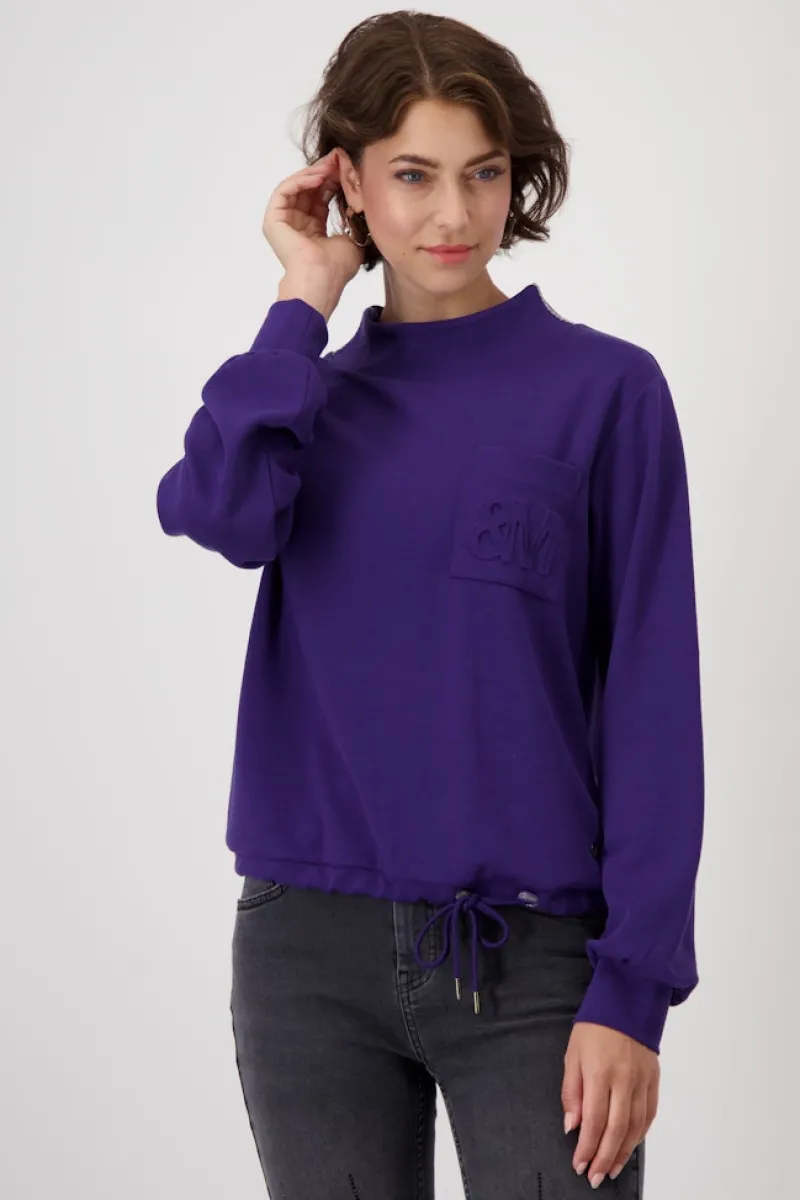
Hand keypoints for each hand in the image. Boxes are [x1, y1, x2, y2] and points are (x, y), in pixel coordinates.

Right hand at [262, 148, 365, 291]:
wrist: (321, 280)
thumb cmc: (337, 268)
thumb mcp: (352, 236)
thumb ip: (352, 215)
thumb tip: (358, 193)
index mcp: (312, 231)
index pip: (321, 198)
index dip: (334, 181)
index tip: (347, 166)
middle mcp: (296, 225)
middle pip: (309, 190)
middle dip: (324, 172)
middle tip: (339, 158)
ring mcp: (283, 222)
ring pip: (297, 187)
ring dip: (314, 173)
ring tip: (331, 164)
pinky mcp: (273, 220)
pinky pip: (285, 191)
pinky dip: (301, 180)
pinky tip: (319, 175)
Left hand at [561, 1022, 658, 1188]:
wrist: (627, 1001)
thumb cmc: (595, 1026)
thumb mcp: (572, 1054)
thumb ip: (572, 1091)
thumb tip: (572, 1125)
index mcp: (600, 1072)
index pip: (594, 1120)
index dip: (587, 1147)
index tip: (579, 1165)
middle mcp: (624, 1080)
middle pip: (616, 1129)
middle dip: (604, 1157)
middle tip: (595, 1177)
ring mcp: (642, 1081)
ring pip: (635, 1127)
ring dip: (623, 1152)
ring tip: (611, 1168)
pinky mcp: (654, 1080)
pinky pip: (649, 1114)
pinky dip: (640, 1134)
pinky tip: (630, 1145)